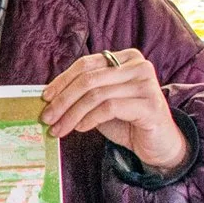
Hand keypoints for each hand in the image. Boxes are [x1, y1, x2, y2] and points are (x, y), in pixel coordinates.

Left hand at [41, 49, 188, 170]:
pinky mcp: (150, 104)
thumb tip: (50, 97)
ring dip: (72, 114)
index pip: (86, 64)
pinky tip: (80, 128)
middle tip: (47, 117)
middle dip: (63, 99)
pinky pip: (109, 108)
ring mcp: (146, 84)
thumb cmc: (128, 121)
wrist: (159, 144)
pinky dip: (89, 119)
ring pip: (96, 95)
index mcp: (126, 58)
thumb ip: (83, 94)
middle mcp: (139, 66)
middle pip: (89, 79)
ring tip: (59, 129)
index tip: (45, 97)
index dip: (62, 80)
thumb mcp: (102, 103)